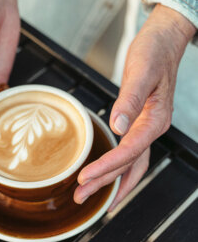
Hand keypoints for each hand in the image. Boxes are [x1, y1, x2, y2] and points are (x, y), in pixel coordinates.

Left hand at [74, 4, 195, 209]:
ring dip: (111, 182)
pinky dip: (118, 169)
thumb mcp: (141, 73)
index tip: (84, 178)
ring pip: (130, 164)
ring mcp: (146, 129)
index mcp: (154, 120)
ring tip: (91, 196)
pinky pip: (129, 154)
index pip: (129, 152)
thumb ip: (130, 101)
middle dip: (104, 183)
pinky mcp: (138, 124)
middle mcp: (151, 129)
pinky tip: (107, 177)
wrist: (162, 43)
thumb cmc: (153, 54)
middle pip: (127, 165)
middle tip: (80, 198)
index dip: (107, 167)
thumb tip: (119, 127)